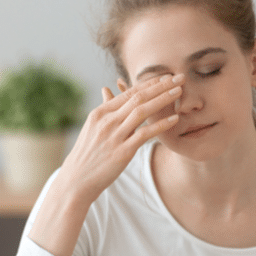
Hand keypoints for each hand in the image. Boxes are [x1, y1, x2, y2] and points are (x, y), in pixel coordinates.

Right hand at [59, 73, 184, 203]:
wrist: (76, 180)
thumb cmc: (88, 153)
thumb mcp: (93, 127)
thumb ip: (105, 109)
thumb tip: (106, 89)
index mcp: (101, 113)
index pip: (129, 92)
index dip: (150, 83)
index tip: (166, 76)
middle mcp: (107, 120)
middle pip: (138, 97)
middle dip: (161, 85)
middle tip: (179, 78)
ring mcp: (114, 135)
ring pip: (142, 111)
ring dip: (163, 100)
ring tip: (179, 92)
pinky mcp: (122, 152)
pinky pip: (145, 134)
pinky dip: (161, 125)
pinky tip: (175, 119)